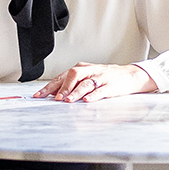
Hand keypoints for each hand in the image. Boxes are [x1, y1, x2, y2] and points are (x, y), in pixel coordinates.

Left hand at [35, 63, 156, 102]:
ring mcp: (100, 78)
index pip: (62, 76)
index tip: (39, 95)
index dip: (50, 86)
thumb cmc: (105, 78)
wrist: (129, 75)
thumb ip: (72, 84)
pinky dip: (93, 95)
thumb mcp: (87, 77)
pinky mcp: (111, 86)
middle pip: (73, 76)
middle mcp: (89, 71)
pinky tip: (87, 100)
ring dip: (75, 93)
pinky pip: (100, 90)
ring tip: (68, 100)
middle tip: (55, 98)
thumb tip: (54, 94)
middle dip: (63, 87)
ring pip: (85, 84)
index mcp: (81, 69)